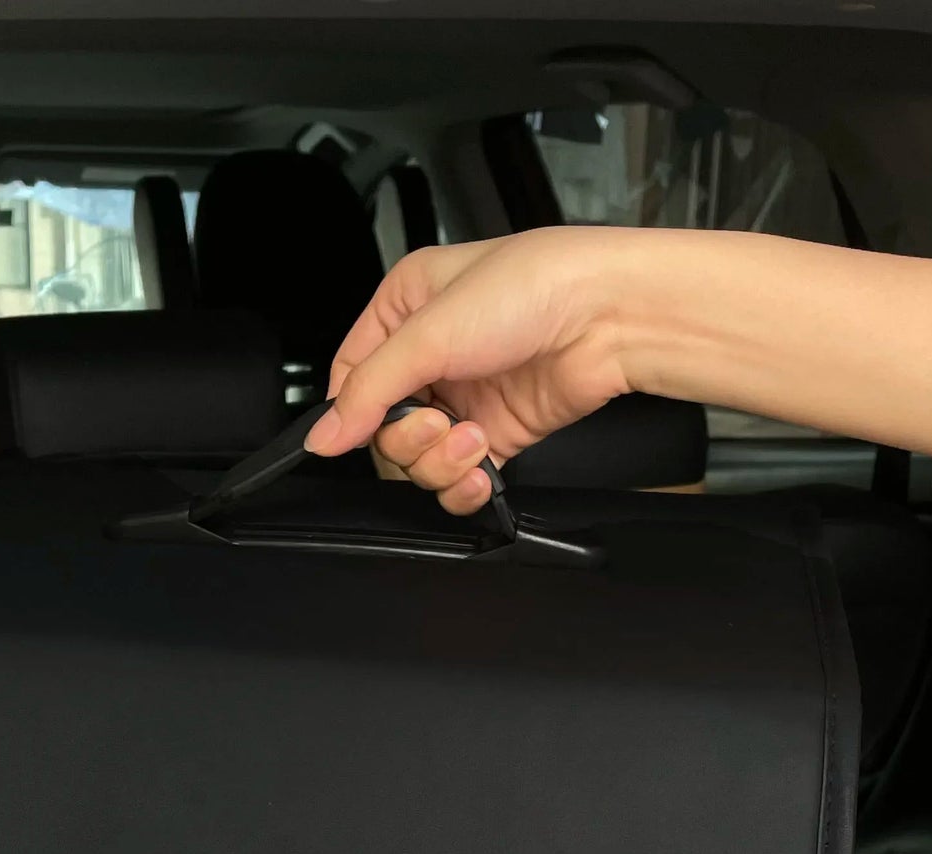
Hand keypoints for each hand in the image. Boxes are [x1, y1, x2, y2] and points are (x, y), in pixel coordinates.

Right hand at [305, 229, 658, 515]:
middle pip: (383, 431)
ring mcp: (464, 398)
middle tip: (437, 424)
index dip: (352, 415)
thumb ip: (369, 391)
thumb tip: (324, 436)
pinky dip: (464, 486)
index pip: (351, 380)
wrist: (608, 317)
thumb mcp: (429, 332)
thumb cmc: (532, 288)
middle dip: (407, 441)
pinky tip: (481, 470)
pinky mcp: (496, 435)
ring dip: (440, 464)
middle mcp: (431, 355)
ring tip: (472, 440)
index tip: (363, 432)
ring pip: (419, 461)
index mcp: (403, 310)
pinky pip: (459, 479)